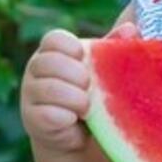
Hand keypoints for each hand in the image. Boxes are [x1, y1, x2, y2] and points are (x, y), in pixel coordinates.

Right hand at [20, 23, 138, 153]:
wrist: (80, 133)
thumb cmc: (93, 92)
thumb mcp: (103, 67)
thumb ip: (113, 47)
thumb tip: (130, 29)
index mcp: (53, 51)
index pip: (54, 39)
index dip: (72, 48)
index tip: (85, 59)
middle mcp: (36, 69)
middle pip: (49, 62)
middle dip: (77, 75)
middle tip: (89, 86)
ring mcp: (30, 93)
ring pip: (48, 89)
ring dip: (76, 98)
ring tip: (87, 106)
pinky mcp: (32, 119)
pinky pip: (48, 115)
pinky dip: (67, 117)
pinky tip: (75, 119)